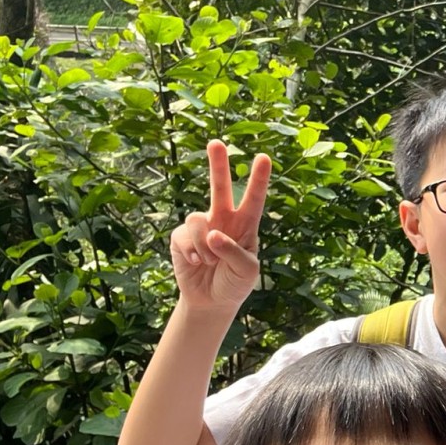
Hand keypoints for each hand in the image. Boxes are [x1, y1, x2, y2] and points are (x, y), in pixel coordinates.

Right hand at [170, 140, 270, 311]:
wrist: (212, 301)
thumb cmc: (235, 283)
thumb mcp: (246, 271)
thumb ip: (234, 251)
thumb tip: (214, 233)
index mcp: (246, 225)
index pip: (254, 199)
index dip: (258, 179)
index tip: (264, 158)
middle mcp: (223, 220)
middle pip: (220, 188)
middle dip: (217, 165)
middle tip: (216, 143)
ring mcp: (202, 227)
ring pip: (198, 219)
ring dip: (204, 245)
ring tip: (210, 262)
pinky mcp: (181, 237)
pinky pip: (184, 236)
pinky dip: (193, 252)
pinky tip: (197, 263)